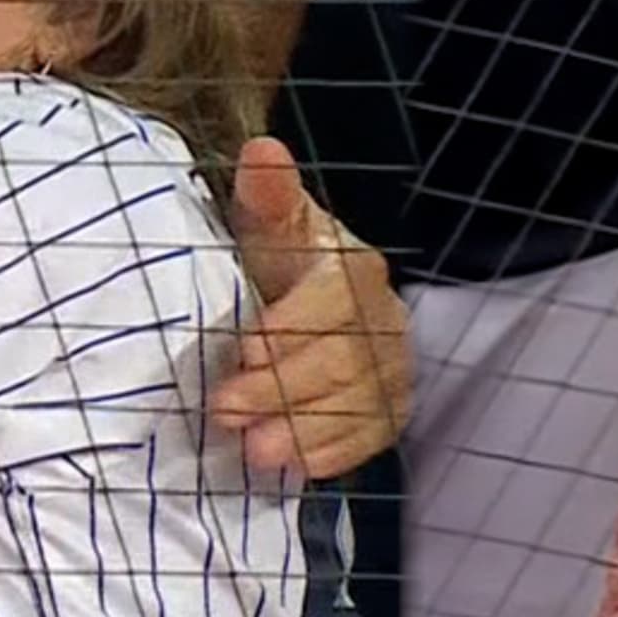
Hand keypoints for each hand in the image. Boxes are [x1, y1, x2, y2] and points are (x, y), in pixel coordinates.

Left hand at [210, 137, 412, 479]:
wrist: (311, 305)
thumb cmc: (281, 262)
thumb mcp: (267, 225)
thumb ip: (267, 195)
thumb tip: (262, 149)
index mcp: (354, 268)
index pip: (334, 298)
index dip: (292, 326)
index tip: (245, 348)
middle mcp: (385, 317)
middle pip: (342, 358)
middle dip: (282, 388)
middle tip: (224, 411)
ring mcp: (393, 368)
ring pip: (357, 403)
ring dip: (305, 430)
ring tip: (253, 451)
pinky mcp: (391, 410)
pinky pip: (372, 436)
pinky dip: (334, 452)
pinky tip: (296, 467)